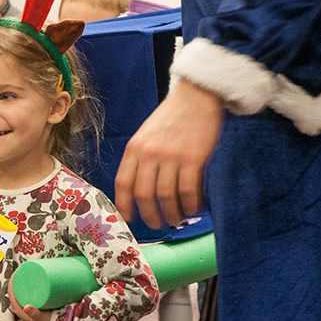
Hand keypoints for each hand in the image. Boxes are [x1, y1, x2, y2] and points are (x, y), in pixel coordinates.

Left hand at [8, 274, 51, 320]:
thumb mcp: (41, 319)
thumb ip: (34, 314)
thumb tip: (27, 307)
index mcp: (20, 310)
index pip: (12, 293)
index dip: (12, 282)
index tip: (17, 272)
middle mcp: (23, 307)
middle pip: (17, 290)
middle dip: (19, 278)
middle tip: (25, 268)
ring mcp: (30, 306)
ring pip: (24, 291)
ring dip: (25, 281)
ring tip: (31, 270)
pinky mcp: (38, 304)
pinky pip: (30, 293)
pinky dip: (31, 285)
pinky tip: (36, 279)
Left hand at [115, 80, 223, 228]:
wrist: (196, 96)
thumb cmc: (172, 117)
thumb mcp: (147, 134)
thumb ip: (141, 157)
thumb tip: (139, 188)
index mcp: (135, 147)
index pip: (123, 182)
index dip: (124, 205)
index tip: (128, 219)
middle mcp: (149, 153)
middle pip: (144, 194)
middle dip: (150, 216)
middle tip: (157, 225)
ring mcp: (171, 156)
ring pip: (166, 196)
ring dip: (172, 214)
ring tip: (177, 220)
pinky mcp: (193, 158)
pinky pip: (188, 191)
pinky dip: (191, 205)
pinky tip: (194, 208)